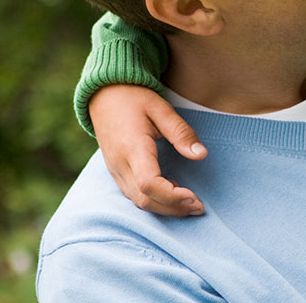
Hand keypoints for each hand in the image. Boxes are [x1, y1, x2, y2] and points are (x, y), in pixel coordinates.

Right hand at [90, 84, 207, 216]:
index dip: (172, 196)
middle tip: (200, 207)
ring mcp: (115, 171)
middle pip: (145, 200)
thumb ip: (181, 133)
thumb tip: (201, 155)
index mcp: (132, 148)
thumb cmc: (135, 99)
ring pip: (139, 202)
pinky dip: (155, 201)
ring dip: (166, 208)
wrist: (104, 96)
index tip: (195, 197)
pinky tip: (174, 195)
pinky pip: (134, 196)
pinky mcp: (117, 173)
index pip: (149, 183)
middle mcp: (120, 165)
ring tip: (192, 204)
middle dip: (174, 208)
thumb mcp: (161, 109)